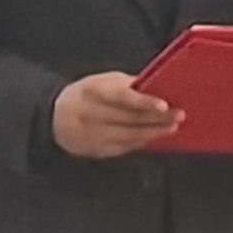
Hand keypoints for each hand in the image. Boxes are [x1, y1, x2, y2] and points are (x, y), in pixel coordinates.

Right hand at [51, 73, 181, 159]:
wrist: (54, 116)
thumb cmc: (87, 94)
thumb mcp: (102, 82)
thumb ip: (128, 85)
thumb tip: (159, 87)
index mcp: (92, 91)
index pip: (122, 97)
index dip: (143, 101)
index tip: (164, 105)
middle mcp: (91, 114)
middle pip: (130, 119)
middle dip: (157, 118)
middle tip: (179, 115)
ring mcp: (93, 135)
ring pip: (129, 136)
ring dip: (153, 132)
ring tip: (171, 127)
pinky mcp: (96, 150)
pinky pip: (124, 147)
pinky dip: (141, 142)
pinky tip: (153, 137)